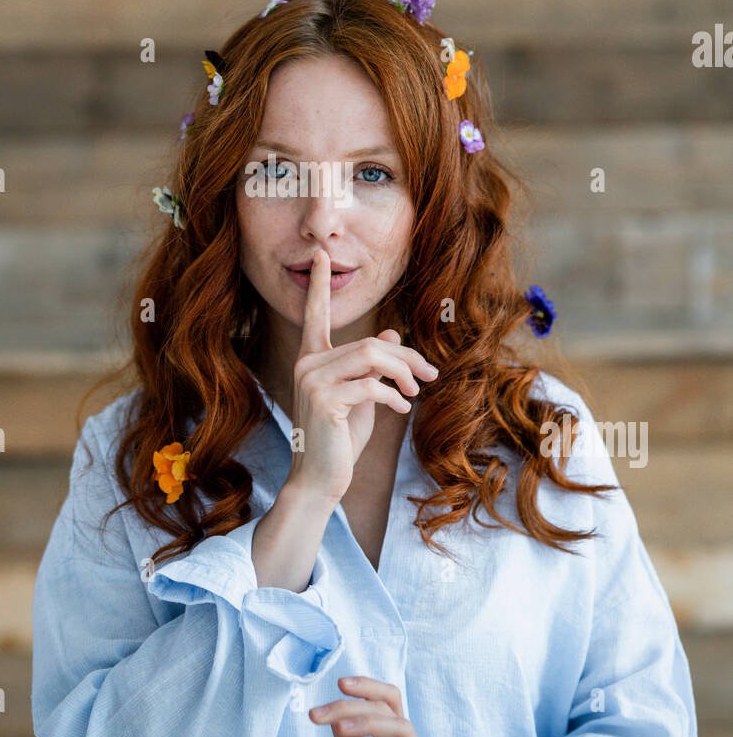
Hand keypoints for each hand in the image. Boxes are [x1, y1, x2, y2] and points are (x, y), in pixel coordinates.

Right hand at [288, 248, 437, 503]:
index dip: (317, 285)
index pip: (314, 314)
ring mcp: (312, 380)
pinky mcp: (325, 399)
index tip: (320, 254)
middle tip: (430, 375)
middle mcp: (306, 364)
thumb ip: (372, 365)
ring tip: (417, 390)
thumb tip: (392, 333)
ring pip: (372, 357)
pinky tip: (402, 408)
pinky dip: (395, 395)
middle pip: (370, 342)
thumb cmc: (340, 440)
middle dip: (406, 358)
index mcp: (311, 359)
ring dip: (404, 373)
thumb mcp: (361, 397)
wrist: (320, 481)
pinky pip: (372, 384)